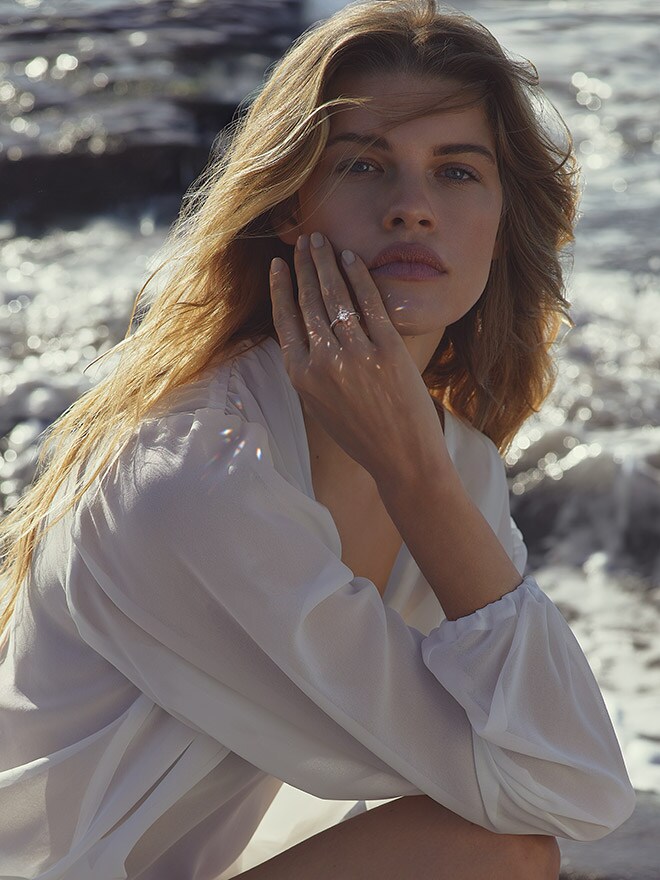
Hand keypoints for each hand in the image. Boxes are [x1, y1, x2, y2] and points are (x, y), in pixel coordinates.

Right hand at [269, 232, 445, 481]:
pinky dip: (358, 277)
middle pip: (308, 301)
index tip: (278, 264)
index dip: (280, 288)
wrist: (401, 456)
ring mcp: (355, 354)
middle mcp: (323, 362)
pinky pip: (368, 303)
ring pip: (334, 297)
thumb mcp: (320, 406)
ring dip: (325, 263)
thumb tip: (303, 331)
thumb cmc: (361, 434)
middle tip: (304, 240)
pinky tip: (351, 259)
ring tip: (322, 241)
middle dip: (304, 265)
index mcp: (301, 376)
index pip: (285, 320)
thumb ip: (308, 369)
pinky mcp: (387, 349)